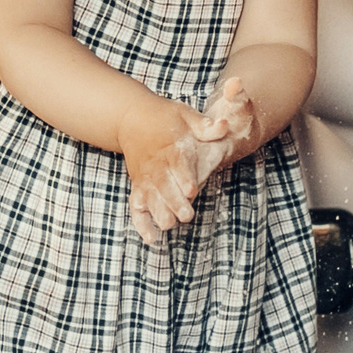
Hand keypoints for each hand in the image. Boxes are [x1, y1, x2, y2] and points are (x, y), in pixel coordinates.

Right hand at [119, 80, 257, 244]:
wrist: (129, 117)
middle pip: (163, 185)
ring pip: (149, 197)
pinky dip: (140, 223)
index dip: (184, 177)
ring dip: (158, 212)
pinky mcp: (137, 185)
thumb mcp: (184, 114)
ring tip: (168, 226)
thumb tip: (224, 126)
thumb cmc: (162, 116)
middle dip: (174, 201)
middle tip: (187, 216)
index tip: (192, 190)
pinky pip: (135, 206)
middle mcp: (155, 164)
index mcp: (169, 146)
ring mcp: (144, 177)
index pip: (177, 163)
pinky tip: (151, 238)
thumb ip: (204, 125)